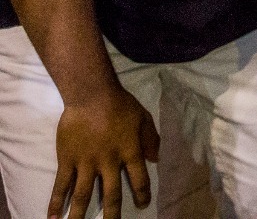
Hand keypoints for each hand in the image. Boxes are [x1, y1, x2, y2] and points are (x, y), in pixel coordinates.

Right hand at [49, 86, 159, 218]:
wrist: (92, 95)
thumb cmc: (121, 104)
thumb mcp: (144, 119)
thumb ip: (151, 139)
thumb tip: (157, 159)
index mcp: (130, 152)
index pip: (139, 179)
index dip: (142, 194)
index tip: (143, 205)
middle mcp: (109, 162)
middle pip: (112, 194)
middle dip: (113, 214)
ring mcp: (87, 162)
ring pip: (84, 194)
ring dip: (81, 214)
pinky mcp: (68, 160)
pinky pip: (62, 185)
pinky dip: (57, 202)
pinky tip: (54, 217)